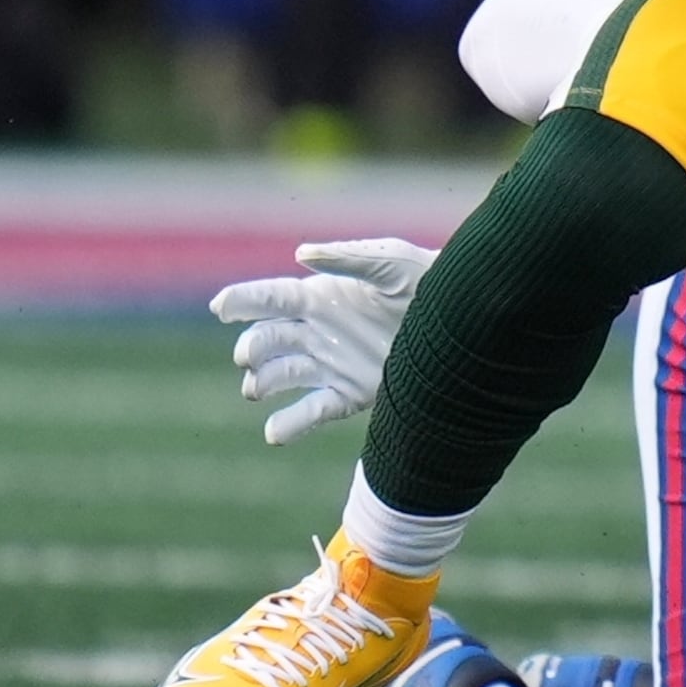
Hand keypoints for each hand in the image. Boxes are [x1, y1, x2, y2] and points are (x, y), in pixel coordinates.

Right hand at [209, 239, 434, 446]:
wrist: (464, 323)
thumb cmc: (429, 280)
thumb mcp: (392, 262)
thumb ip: (348, 258)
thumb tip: (301, 253)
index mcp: (321, 298)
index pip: (269, 299)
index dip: (242, 301)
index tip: (221, 306)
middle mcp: (318, 332)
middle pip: (265, 341)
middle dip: (250, 348)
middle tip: (249, 354)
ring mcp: (330, 365)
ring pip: (278, 377)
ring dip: (260, 383)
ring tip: (257, 389)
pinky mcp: (348, 394)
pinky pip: (309, 413)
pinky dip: (288, 425)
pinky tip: (274, 433)